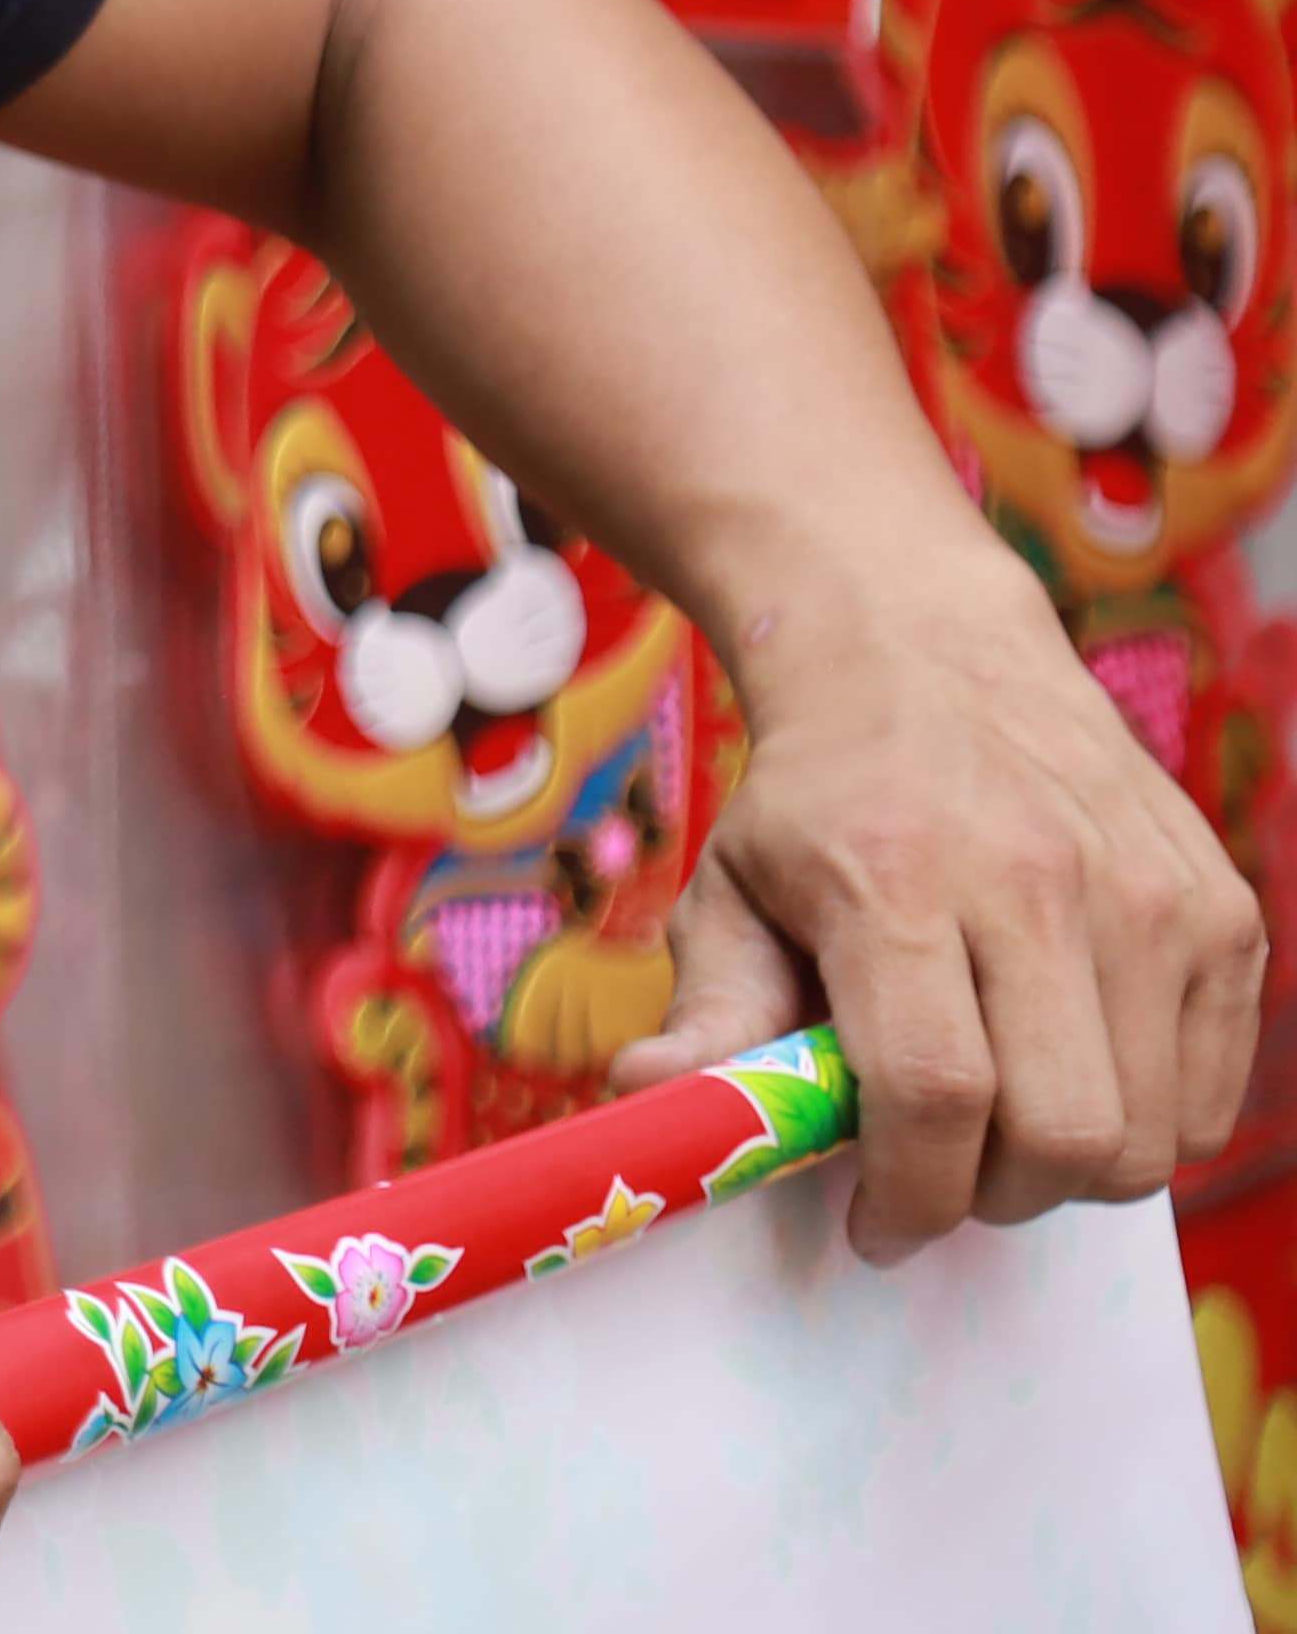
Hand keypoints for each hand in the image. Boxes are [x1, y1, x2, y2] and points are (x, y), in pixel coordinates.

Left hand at [617, 548, 1265, 1259]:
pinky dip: (1146, 1122)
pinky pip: (1210, 1093)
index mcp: (898, 876)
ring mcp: (1150, 894)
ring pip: (1148, 1134)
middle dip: (994, 1196)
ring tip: (1002, 1122)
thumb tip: (655, 1101)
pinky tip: (1071, 1071)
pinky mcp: (1222, 909)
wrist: (928, 652)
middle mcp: (1040, 881)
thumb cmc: (817, 799)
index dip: (909, 1193)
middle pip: (1063, 1132)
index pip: (934, 1090)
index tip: (875, 1225)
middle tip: (942, 1175)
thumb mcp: (728, 888)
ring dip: (1071, 1171)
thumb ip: (710, 1012)